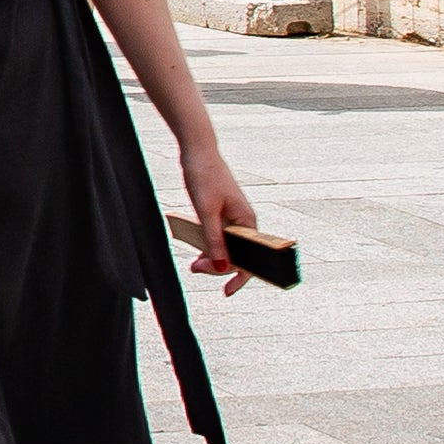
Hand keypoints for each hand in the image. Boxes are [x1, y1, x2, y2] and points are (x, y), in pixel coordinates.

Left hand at [180, 141, 264, 295]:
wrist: (197, 151)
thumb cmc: (204, 177)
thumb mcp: (206, 213)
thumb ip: (214, 241)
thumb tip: (220, 267)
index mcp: (247, 221)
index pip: (249, 258)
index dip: (239, 277)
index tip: (227, 292)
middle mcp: (244, 221)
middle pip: (236, 254)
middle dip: (217, 266)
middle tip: (195, 269)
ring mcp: (232, 217)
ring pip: (226, 245)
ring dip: (211, 256)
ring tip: (193, 263)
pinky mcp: (221, 213)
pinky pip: (218, 236)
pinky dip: (208, 244)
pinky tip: (197, 250)